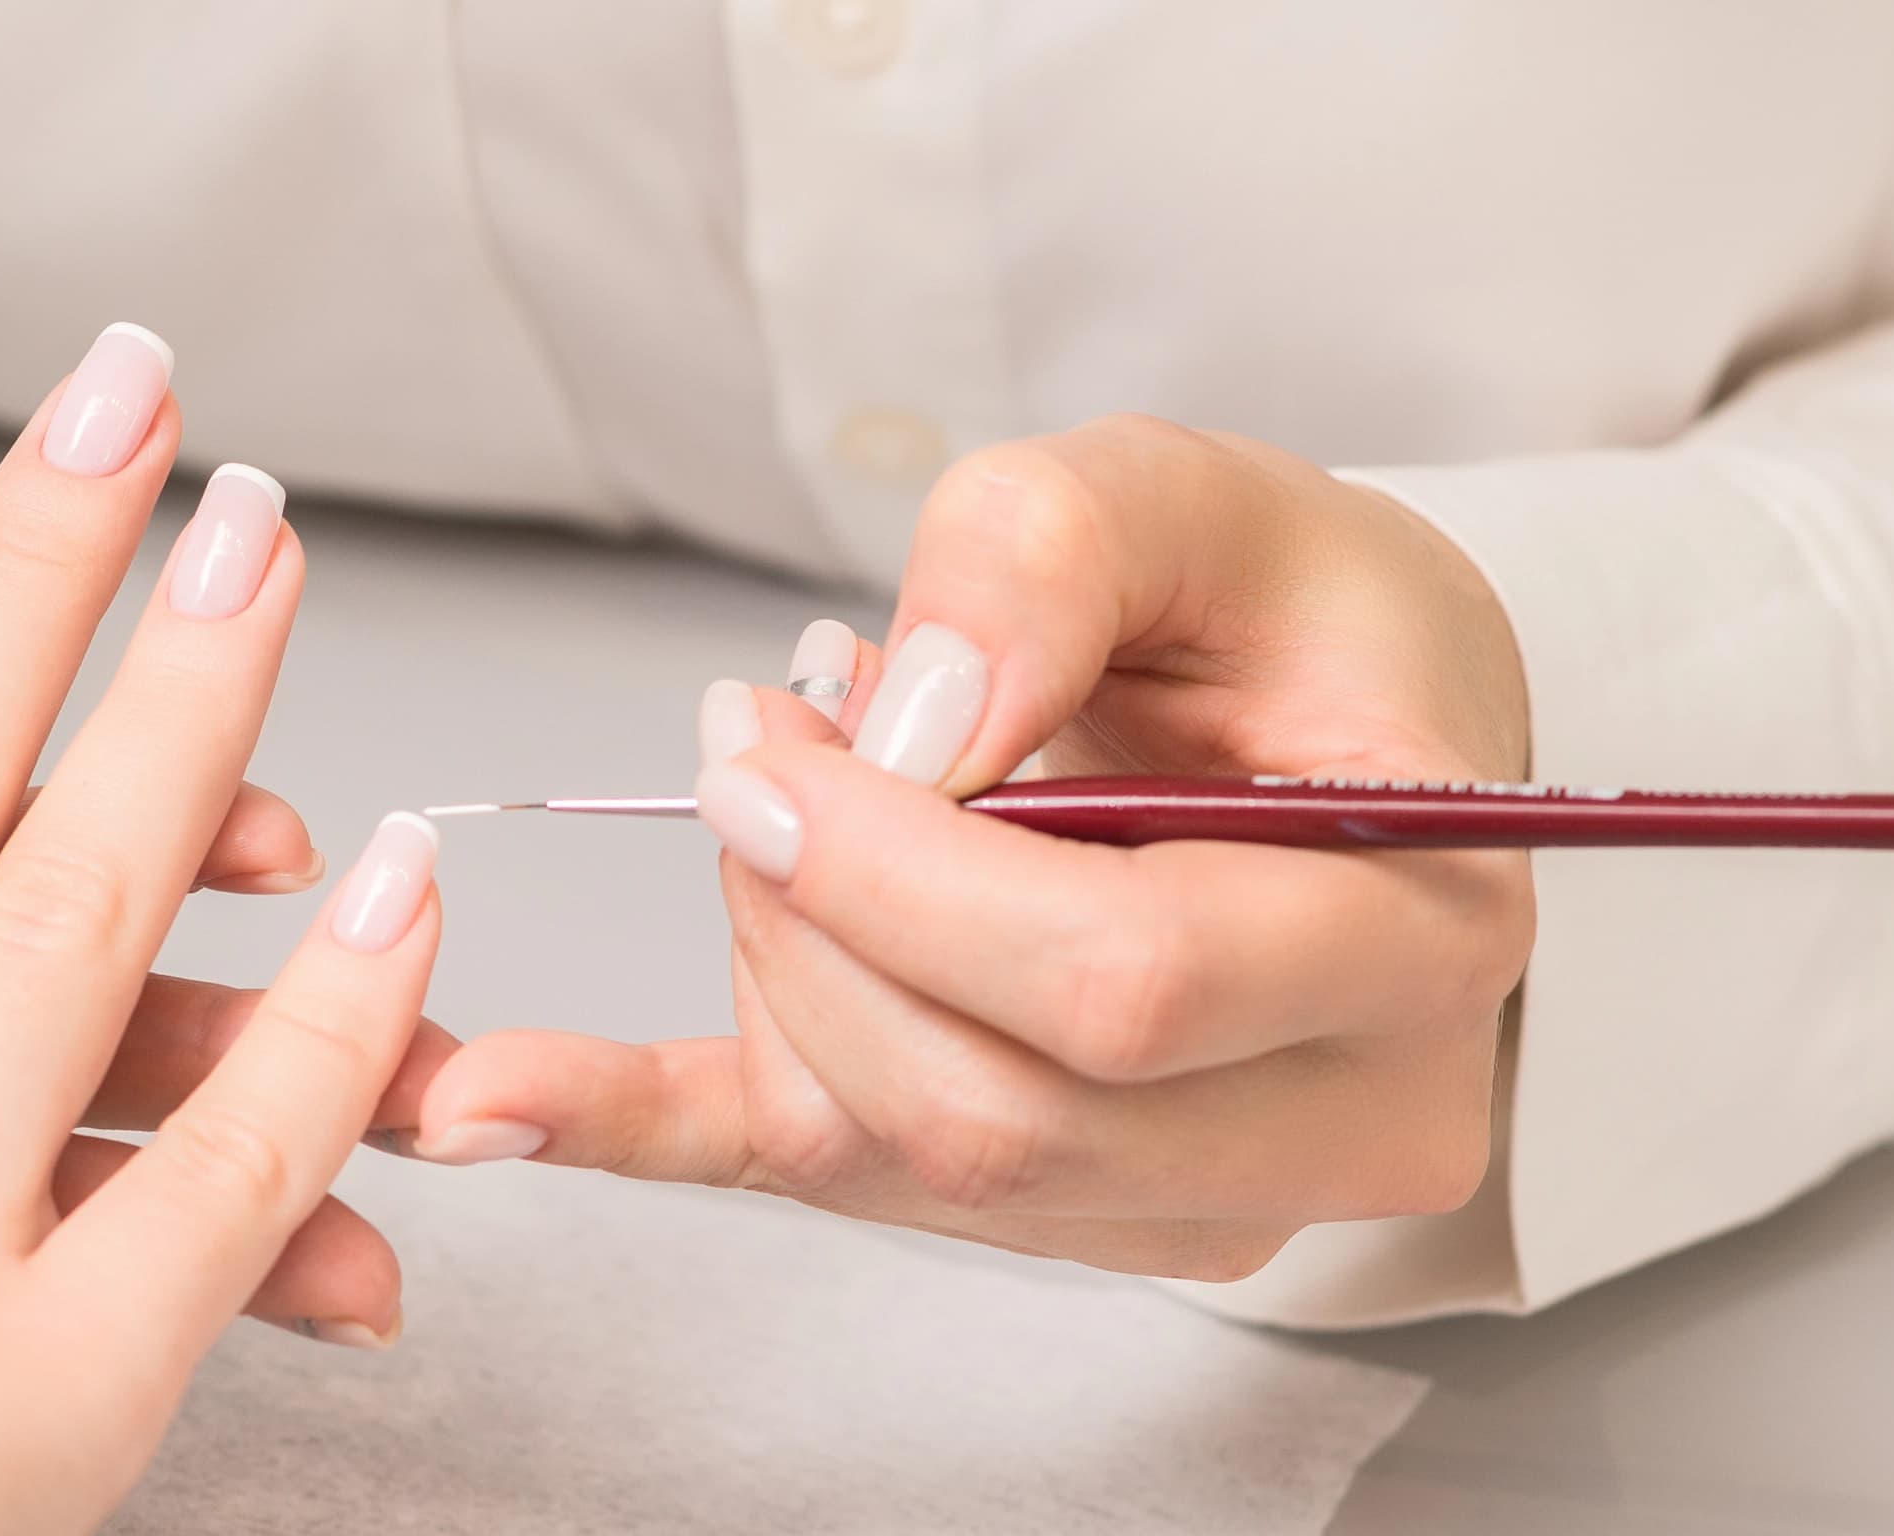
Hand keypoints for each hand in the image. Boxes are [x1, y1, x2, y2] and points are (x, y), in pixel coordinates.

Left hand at [414, 415, 1532, 1279]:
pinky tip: (479, 1103)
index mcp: (1413, 940)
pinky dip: (640, 1135)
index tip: (777, 736)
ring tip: (769, 790)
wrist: (1342, 726)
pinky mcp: (1067, 1211)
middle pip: (989, 1102)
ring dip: (764, 967)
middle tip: (750, 746)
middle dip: (809, 917)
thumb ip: (1056, 554)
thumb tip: (908, 724)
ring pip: (897, 1156)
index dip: (903, 873)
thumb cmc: (1299, 612)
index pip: (1120, 984)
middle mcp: (1339, 1118)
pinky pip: (823, 1188)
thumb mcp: (1203, 496)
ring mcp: (1201, 1198)